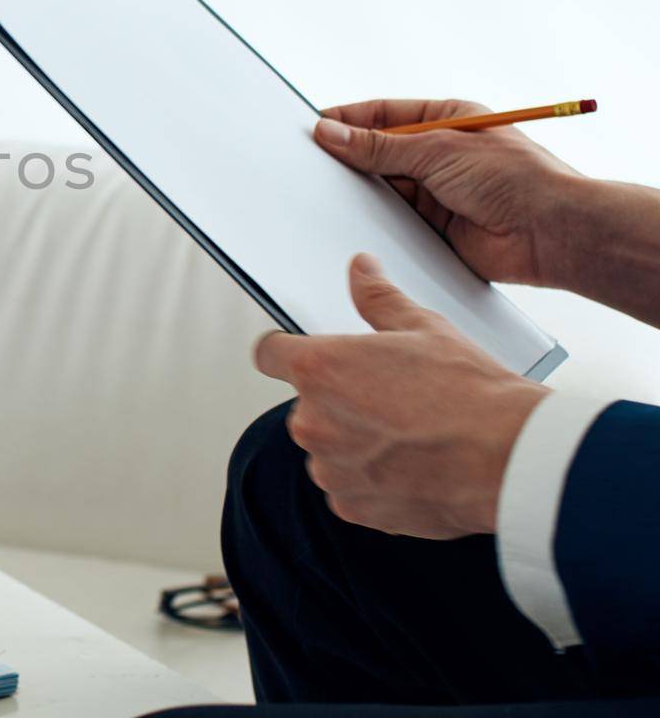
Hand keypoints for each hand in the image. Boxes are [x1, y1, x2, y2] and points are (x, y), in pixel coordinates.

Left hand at [256, 253, 548, 538]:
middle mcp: (313, 421)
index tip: (297, 354)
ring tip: (408, 434)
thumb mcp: (423, 328)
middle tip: (389, 397)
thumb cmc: (471, 395)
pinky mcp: (351, 507)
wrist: (511, 458)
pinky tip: (413, 466)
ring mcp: (330, 469)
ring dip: (354, 444)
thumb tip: (361, 271)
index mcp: (319, 369)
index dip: (285, 351)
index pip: (268, 353)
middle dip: (339, 401)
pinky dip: (372, 481)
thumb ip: (378, 299)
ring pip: (329, 449)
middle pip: (306, 404)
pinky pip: (348, 488)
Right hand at [313, 98, 581, 287]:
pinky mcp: (433, 228)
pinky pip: (393, 221)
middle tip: (311, 162)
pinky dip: (375, 221)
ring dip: (362, 192)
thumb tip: (332, 133)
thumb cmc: (514, 177)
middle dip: (349, 158)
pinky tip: (354, 220)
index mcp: (446, 120)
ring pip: (383, 188)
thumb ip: (379, 147)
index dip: (348, 119)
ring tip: (328, 192)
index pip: (384, 114)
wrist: (550, 232)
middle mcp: (438, 154)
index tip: (314, 127)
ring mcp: (436, 192)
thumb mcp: (437, 149)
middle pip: (378, 153)